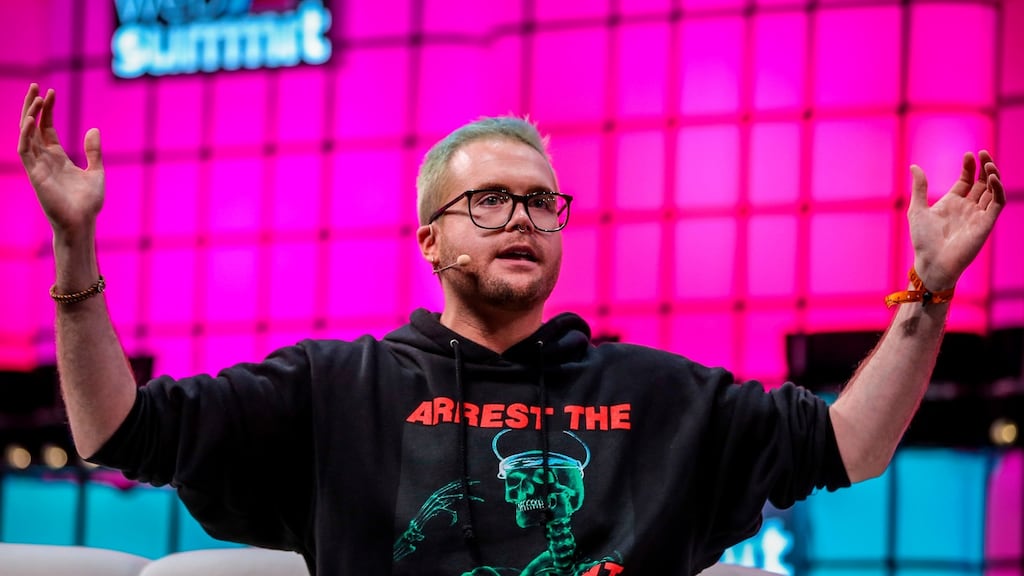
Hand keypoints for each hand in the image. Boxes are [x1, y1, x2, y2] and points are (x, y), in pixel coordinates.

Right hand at [17, 83, 104, 238]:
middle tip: (35, 86)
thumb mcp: (96, 171)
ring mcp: (37, 165)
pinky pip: (24, 150)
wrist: (82, 222)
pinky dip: (25, 134)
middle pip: (32, 126)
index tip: (50, 92)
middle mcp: (44, 159)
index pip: (46, 128)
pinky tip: (30, 120)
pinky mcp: (34, 174)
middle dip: (32, 106)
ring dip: (28, 115)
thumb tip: (94, 129)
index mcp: (57, 157)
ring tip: (35, 97)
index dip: (47, 110)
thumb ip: (93, 151)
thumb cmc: (88, 203)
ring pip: (25, 134)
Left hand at [908, 150, 1004, 290]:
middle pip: (981, 182)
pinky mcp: (986, 223)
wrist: (931, 262)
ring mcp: (978, 215)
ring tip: (989, 163)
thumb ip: (920, 187)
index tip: (968, 155)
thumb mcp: (917, 209)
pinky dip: (998, 190)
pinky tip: (992, 178)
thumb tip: (914, 166)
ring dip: (993, 176)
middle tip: (984, 153)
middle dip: (985, 167)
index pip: (966, 180)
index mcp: (952, 202)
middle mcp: (967, 207)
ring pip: (992, 190)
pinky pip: (997, 203)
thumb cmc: (923, 240)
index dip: (970, 167)